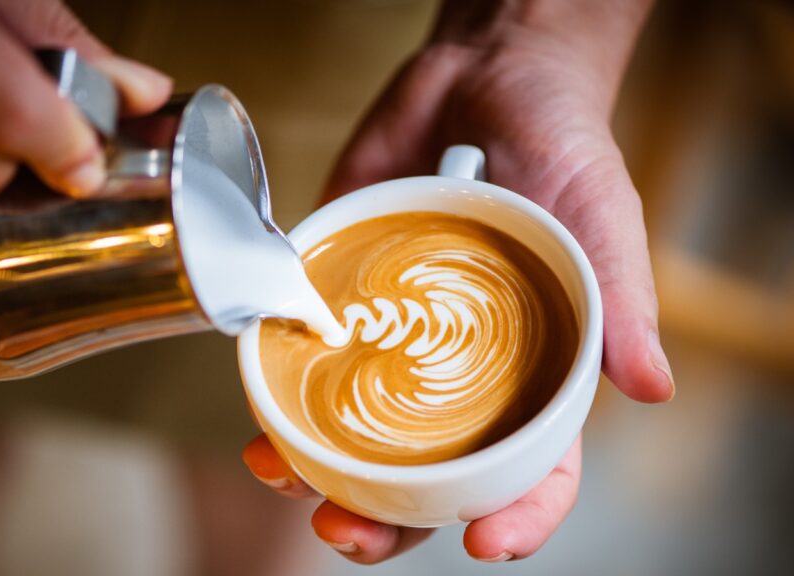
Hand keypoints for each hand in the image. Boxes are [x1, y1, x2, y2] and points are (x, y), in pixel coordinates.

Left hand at [244, 5, 672, 562]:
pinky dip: (276, 386)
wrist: (484, 75)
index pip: (534, 467)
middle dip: (385, 519)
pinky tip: (256, 405)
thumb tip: (652, 387)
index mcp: (533, 372)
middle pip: (425, 474)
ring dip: (312, 467)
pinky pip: (305, 352)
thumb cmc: (561, 148)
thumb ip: (620, 298)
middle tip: (344, 531)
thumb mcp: (601, 215)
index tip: (486, 542)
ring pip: (352, 429)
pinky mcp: (340, 293)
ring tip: (279, 473)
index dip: (518, 515)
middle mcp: (457, 370)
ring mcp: (393, 336)